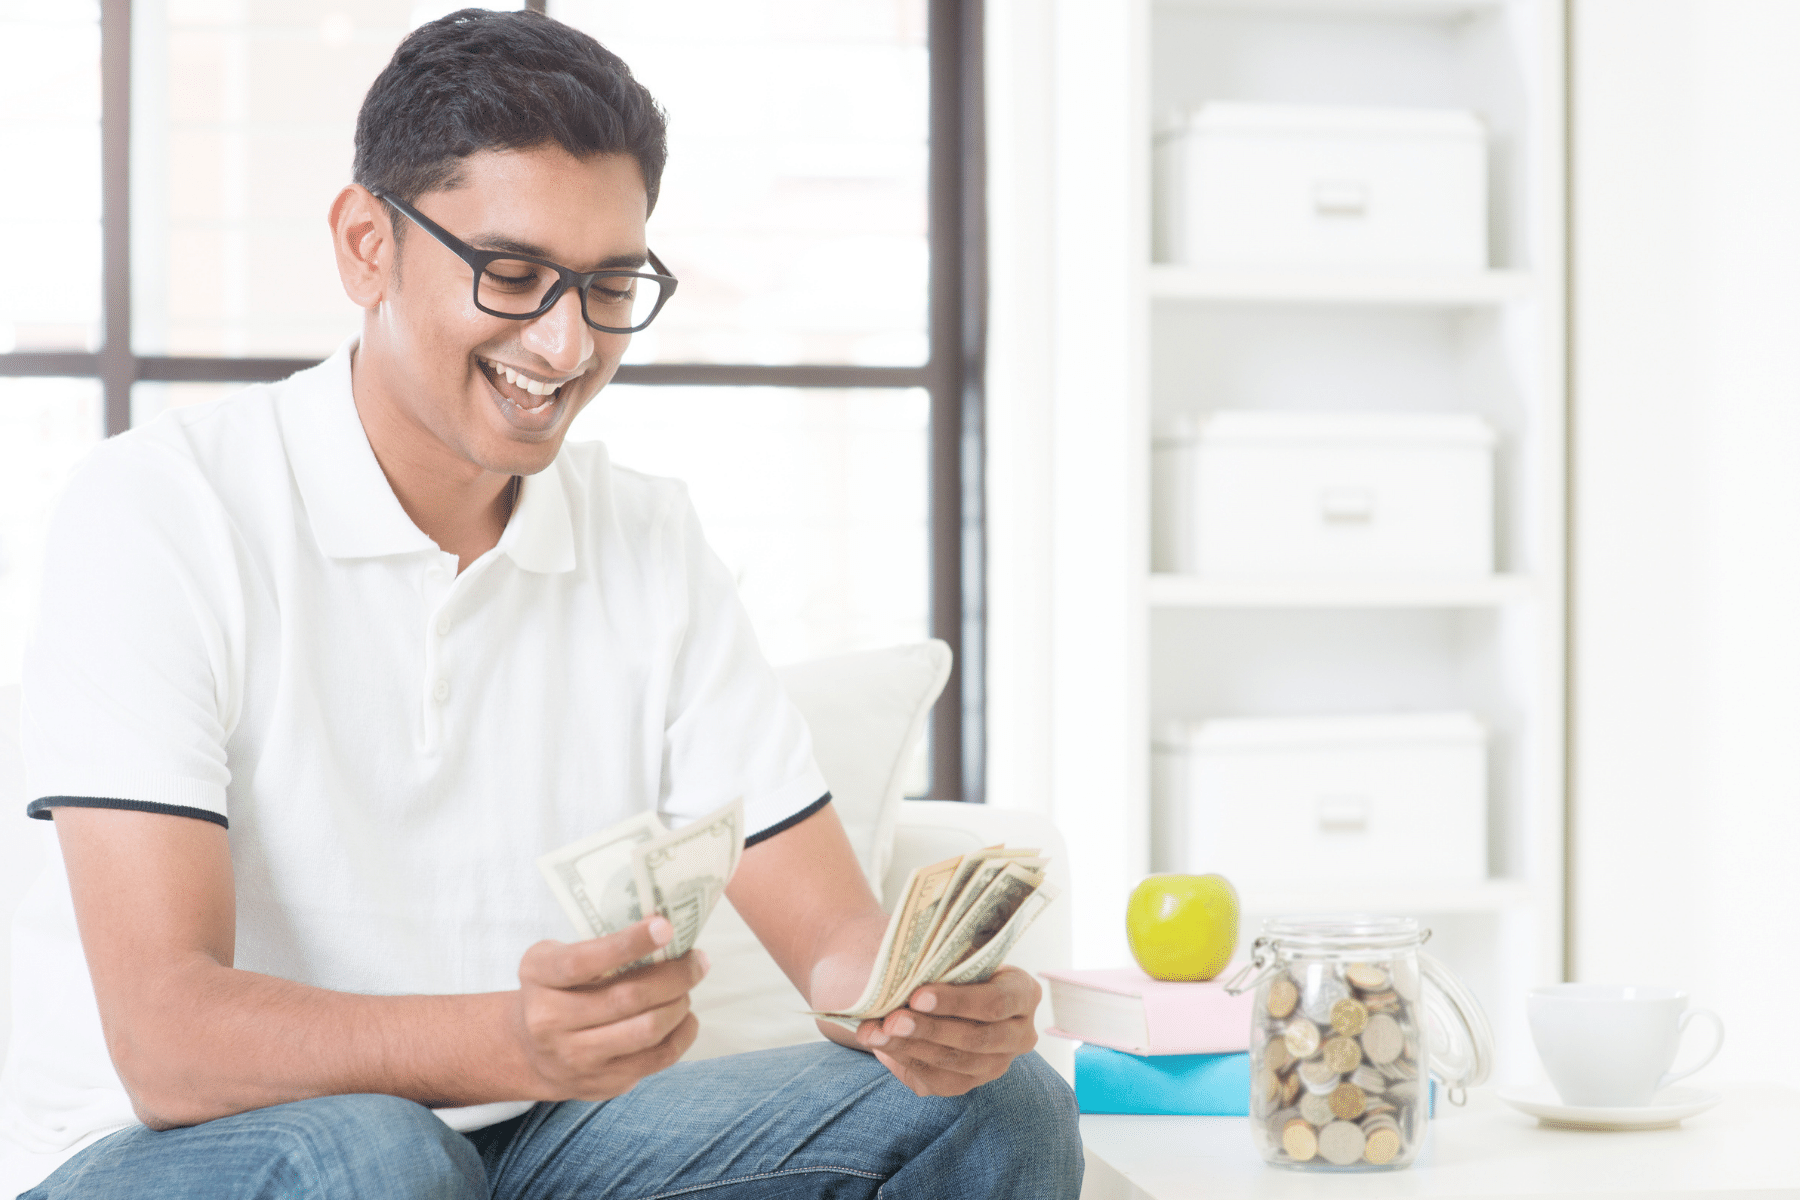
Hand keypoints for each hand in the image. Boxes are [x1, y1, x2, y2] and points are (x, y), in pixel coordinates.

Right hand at [512, 916, 704, 1101]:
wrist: (529, 1051)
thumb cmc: (554, 990)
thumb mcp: (554, 958)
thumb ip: (595, 945)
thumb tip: (663, 930)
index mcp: (540, 977)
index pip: (584, 961)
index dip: (629, 943)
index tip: (665, 926)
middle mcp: (550, 1021)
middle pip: (627, 998)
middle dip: (674, 976)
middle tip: (696, 960)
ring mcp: (576, 1057)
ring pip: (646, 1030)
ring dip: (679, 1004)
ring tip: (687, 989)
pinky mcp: (602, 1083)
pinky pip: (656, 1059)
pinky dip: (682, 1033)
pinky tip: (685, 1016)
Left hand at [856, 965, 1040, 1096]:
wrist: (945, 992)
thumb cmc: (952, 964)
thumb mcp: (957, 954)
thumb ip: (943, 960)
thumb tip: (905, 966)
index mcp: (1024, 993)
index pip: (995, 1002)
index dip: (957, 1002)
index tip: (917, 996)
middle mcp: (1020, 1034)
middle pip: (976, 1038)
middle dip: (929, 1029)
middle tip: (892, 1019)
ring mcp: (998, 1063)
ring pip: (956, 1064)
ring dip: (910, 1048)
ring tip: (876, 1033)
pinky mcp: (971, 1083)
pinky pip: (940, 1081)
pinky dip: (906, 1061)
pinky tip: (880, 1045)